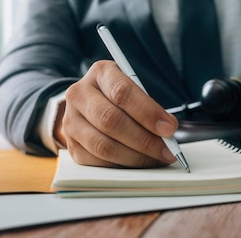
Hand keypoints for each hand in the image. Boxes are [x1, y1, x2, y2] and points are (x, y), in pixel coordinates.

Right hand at [53, 60, 177, 167]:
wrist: (90, 103)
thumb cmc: (119, 96)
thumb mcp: (134, 89)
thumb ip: (149, 106)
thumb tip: (168, 132)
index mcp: (100, 73)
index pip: (122, 93)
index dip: (148, 112)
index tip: (169, 128)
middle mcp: (79, 94)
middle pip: (111, 121)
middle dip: (145, 140)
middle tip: (167, 150)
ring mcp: (71, 121)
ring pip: (103, 145)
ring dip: (135, 157)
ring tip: (156, 159)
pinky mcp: (71, 145)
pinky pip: (98, 161)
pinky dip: (122, 166)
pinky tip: (138, 163)